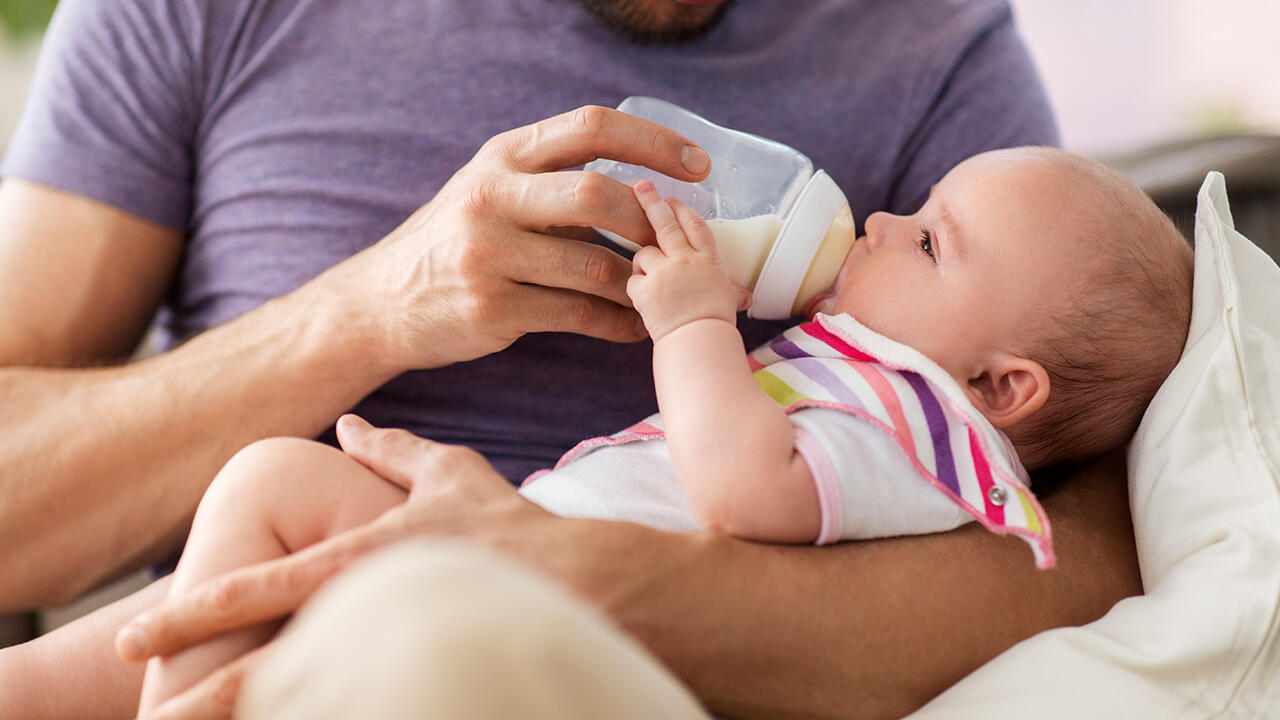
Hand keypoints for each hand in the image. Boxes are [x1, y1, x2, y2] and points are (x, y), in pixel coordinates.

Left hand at [116, 415, 539, 718]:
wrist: (592, 585)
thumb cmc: (515, 527)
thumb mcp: (450, 475)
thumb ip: (392, 450)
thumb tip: (344, 425)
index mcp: (362, 559)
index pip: (262, 586)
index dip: (194, 610)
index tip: (137, 632)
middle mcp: (368, 609)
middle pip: (266, 666)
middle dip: (201, 698)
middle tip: (148, 716)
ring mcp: (396, 651)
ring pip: (305, 700)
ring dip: (250, 717)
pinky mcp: (424, 681)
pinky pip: (362, 706)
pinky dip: (323, 716)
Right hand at [323, 106, 713, 372]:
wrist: (381, 302)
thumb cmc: (455, 241)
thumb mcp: (492, 189)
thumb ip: (553, 181)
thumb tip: (648, 186)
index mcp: (502, 156)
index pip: (590, 128)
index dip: (653, 141)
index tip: (697, 165)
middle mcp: (492, 197)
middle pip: (595, 196)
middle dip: (647, 222)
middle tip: (675, 243)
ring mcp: (488, 255)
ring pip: (594, 267)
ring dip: (640, 284)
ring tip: (662, 293)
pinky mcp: (492, 309)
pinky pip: (579, 316)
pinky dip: (618, 324)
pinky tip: (634, 327)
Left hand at [626, 180, 748, 340]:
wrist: (700, 342)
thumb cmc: (717, 326)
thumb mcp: (728, 301)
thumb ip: (731, 292)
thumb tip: (745, 297)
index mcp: (708, 260)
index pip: (695, 225)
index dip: (684, 210)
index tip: (674, 199)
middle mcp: (685, 260)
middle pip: (665, 223)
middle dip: (652, 201)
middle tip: (642, 186)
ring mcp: (662, 273)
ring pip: (643, 252)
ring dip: (644, 261)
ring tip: (651, 277)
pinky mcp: (643, 290)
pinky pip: (632, 280)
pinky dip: (636, 288)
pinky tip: (645, 299)